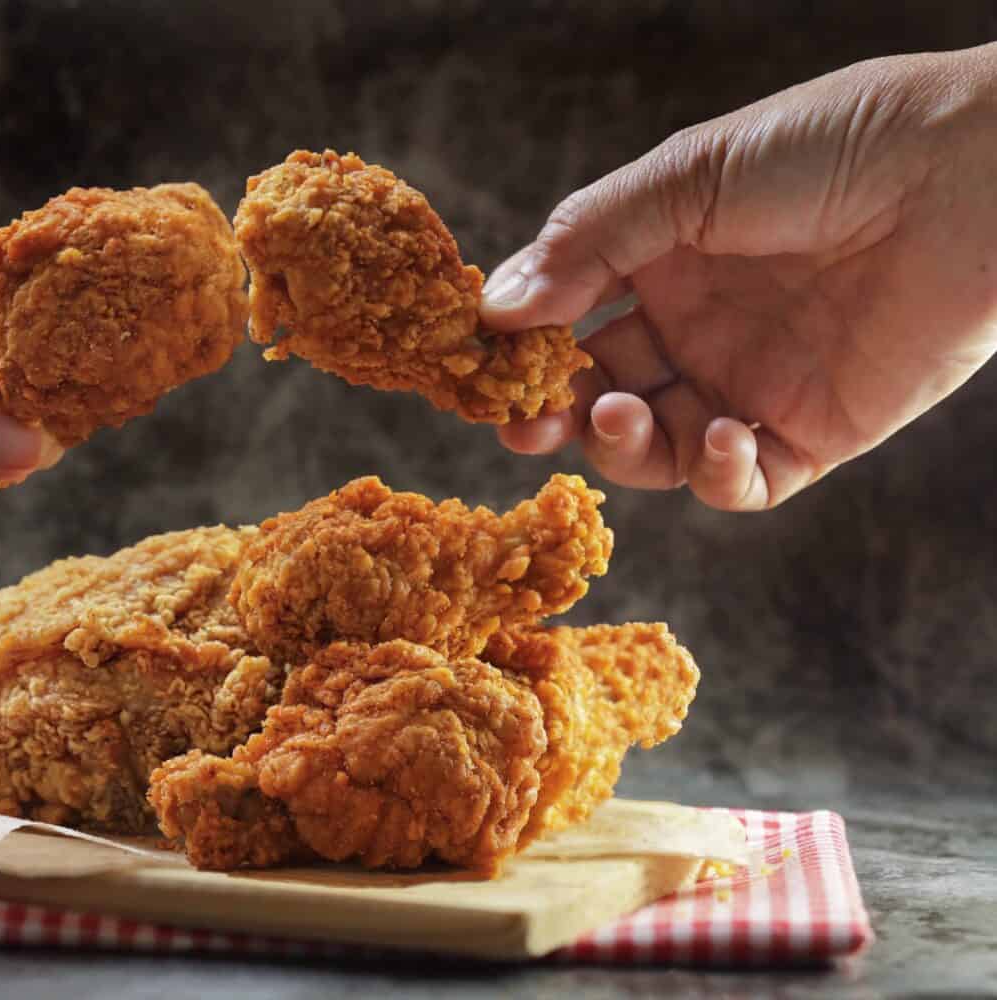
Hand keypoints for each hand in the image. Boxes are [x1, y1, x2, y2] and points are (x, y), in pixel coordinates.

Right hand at [480, 44, 996, 509]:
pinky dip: (713, 473)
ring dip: (620, 443)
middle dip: (553, 413)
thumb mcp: (684, 179)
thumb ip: (584, 245)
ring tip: (617, 411)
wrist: (965, 176)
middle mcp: (701, 329)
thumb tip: (493, 310)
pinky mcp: (814, 434)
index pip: (570, 321)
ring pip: (654, 446)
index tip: (482, 364)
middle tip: (519, 423)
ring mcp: (753, 384)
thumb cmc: (829, 150)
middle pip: (599, 393)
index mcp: (664, 262)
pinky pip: (741, 481)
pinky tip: (716, 432)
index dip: (525, 348)